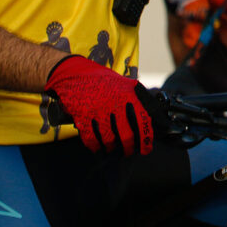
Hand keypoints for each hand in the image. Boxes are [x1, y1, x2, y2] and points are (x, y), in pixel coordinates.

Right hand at [44, 55, 159, 155]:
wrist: (74, 74)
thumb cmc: (101, 81)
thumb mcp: (123, 84)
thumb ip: (137, 98)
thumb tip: (152, 116)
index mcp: (128, 95)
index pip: (143, 121)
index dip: (146, 138)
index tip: (146, 149)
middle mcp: (115, 104)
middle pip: (126, 135)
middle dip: (128, 148)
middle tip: (128, 151)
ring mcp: (98, 111)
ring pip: (109, 140)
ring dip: (111, 148)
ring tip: (112, 149)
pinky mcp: (83, 117)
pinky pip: (91, 139)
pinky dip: (95, 146)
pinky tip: (97, 147)